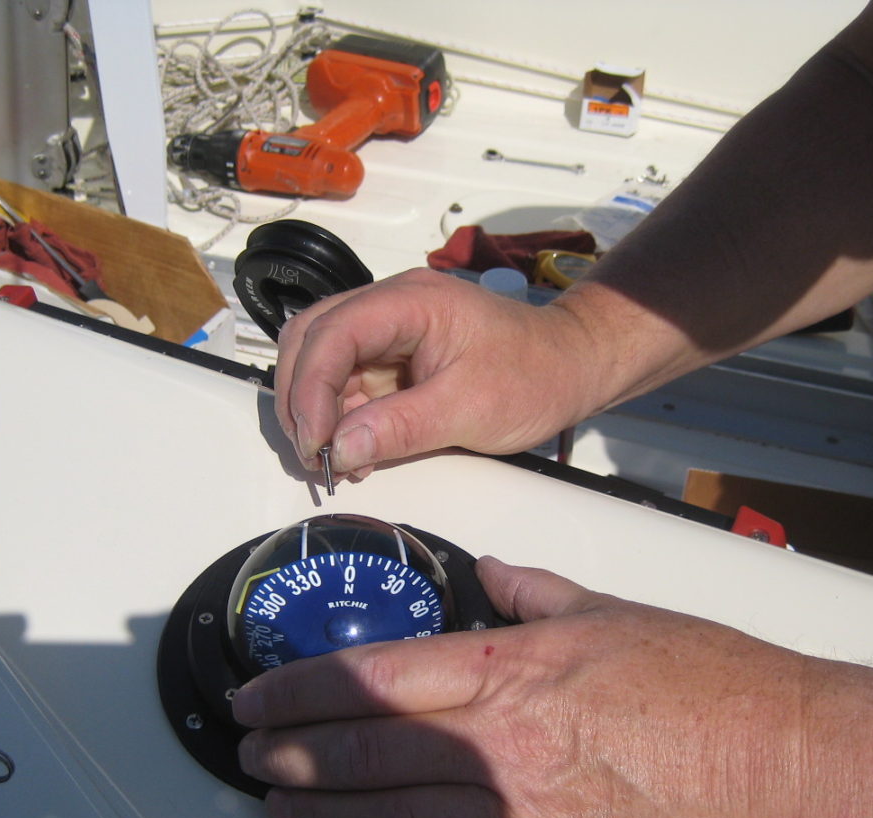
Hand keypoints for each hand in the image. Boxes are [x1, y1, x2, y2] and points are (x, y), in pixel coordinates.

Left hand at [232, 556, 811, 817]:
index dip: (297, 690)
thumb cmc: (706, 684)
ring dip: (318, 816)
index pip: (372, 679)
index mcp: (511, 668)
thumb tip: (488, 573)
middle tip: (249, 752)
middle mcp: (501, 747)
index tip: (255, 696)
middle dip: (290, 754)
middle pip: (364, 755)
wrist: (780, 768)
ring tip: (275, 804)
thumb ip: (530, 590)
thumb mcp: (608, 609)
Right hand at [273, 270, 630, 478]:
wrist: (572, 366)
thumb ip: (401, 428)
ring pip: (320, 361)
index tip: (314, 441)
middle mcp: (391, 307)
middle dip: (300, 398)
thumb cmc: (536, 375)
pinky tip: (353, 452)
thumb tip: (340, 448)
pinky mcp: (393, 358)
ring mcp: (389, 332)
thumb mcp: (470, 409)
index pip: (333, 334)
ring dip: (315, 411)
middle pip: (310, 340)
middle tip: (312, 454)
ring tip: (332, 460)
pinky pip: (347, 383)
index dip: (310, 389)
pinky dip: (338, 419)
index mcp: (410, 303)